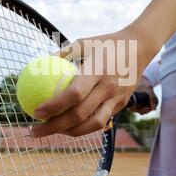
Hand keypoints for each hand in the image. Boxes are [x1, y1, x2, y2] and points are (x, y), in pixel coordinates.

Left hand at [31, 27, 153, 137]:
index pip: (74, 94)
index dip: (54, 106)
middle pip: (80, 114)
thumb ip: (62, 54)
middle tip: (36, 130)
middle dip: (55, 126)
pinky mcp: (121, 105)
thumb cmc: (106, 43)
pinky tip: (68, 127)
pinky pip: (100, 121)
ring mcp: (117, 98)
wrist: (139, 47)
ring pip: (92, 125)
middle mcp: (108, 87)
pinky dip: (84, 127)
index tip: (36, 111)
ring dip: (69, 133)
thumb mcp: (83, 42)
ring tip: (52, 132)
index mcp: (97, 70)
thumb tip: (38, 65)